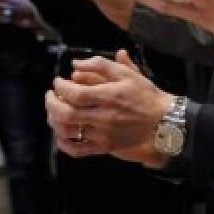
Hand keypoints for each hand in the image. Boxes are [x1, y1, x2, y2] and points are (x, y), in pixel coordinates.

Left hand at [45, 50, 171, 157]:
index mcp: (109, 96)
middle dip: (51, 103)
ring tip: (54, 111)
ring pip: (68, 131)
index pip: (74, 93)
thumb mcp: (127, 73)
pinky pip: (77, 150)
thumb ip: (100, 65)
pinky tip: (61, 132)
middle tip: (50, 95)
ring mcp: (102, 134)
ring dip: (54, 120)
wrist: (162, 121)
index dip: (60, 87)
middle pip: (65, 114)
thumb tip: (75, 64)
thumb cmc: (144, 94)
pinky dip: (63, 143)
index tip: (58, 82)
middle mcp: (104, 117)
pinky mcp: (104, 147)